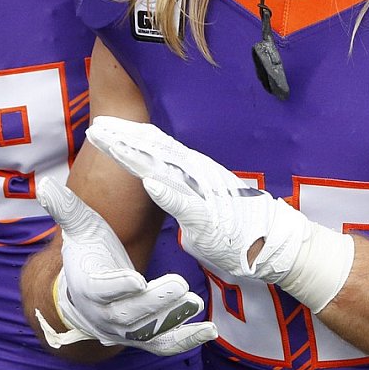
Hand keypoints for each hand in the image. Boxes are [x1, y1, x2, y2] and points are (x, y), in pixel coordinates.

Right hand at [35, 176, 213, 355]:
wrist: (84, 293)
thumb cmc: (88, 253)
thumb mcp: (80, 229)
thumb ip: (67, 209)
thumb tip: (45, 185)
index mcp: (88, 286)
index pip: (101, 290)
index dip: (117, 286)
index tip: (137, 280)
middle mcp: (103, 315)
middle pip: (128, 314)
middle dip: (154, 302)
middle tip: (180, 285)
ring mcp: (123, 331)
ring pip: (147, 331)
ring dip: (172, 319)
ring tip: (195, 302)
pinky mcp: (142, 338)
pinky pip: (163, 344)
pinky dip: (185, 340)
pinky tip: (209, 330)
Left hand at [87, 116, 354, 311]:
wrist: (272, 241)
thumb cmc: (237, 226)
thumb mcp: (205, 202)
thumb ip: (184, 191)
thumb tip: (165, 184)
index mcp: (193, 172)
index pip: (156, 150)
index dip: (130, 138)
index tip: (103, 128)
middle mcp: (197, 176)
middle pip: (154, 154)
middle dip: (124, 140)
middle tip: (95, 127)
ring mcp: (202, 193)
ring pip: (164, 170)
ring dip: (137, 157)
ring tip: (112, 144)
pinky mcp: (209, 216)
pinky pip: (184, 203)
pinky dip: (166, 192)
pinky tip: (147, 181)